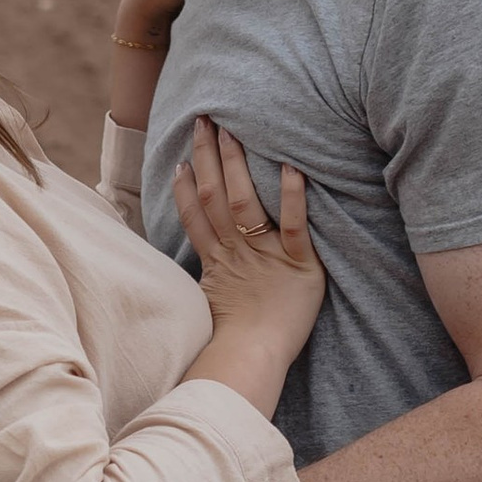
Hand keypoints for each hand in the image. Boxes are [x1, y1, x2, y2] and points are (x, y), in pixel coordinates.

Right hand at [174, 120, 323, 416]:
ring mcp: (265, 256)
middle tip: (205, 120)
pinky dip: (293, 197)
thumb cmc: (238, 342)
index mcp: (218, 261)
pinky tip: (292, 169)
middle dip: (208, 156)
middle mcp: (237, 252)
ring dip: (237, 164)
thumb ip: (213, 282)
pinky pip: (295, 226)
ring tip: (235, 131)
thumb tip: (207, 275)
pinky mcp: (299, 265)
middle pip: (214, 196)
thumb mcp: (215, 306)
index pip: (196, 214)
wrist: (255, 361)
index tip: (182, 158)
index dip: (186, 185)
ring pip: (244, 202)